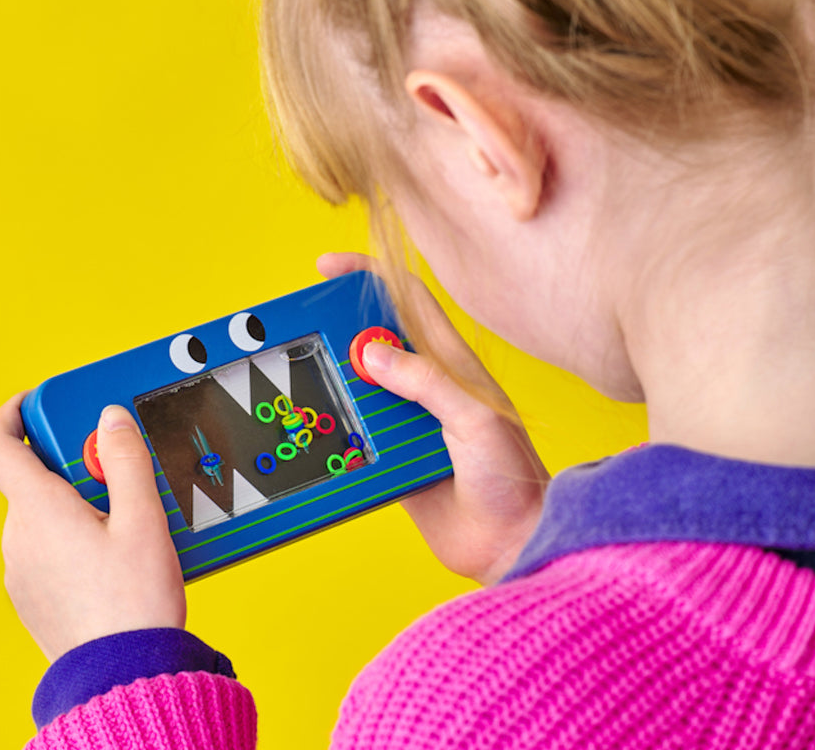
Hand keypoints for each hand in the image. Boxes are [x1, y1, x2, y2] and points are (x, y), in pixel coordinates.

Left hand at [0, 394, 185, 661]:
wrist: (123, 675)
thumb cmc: (133, 601)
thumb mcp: (143, 518)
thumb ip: (126, 460)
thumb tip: (108, 417)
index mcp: (38, 510)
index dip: (13, 413)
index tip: (41, 403)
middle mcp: (19, 537)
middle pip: (35, 476)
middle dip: (77, 463)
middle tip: (121, 472)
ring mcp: (21, 570)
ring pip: (44, 513)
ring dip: (81, 500)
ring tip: (133, 518)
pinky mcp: (34, 595)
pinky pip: (49, 546)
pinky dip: (77, 533)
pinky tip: (119, 552)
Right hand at [318, 253, 548, 585]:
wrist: (513, 545)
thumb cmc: (511, 477)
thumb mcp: (474, 420)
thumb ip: (425, 383)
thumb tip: (369, 352)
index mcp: (451, 364)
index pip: (408, 300)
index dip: (369, 277)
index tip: (328, 268)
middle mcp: (426, 387)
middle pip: (372, 341)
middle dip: (337, 329)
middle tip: (301, 331)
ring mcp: (407, 422)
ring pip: (358, 387)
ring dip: (332, 382)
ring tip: (301, 380)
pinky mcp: (390, 458)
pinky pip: (354, 433)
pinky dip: (334, 427)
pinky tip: (314, 427)